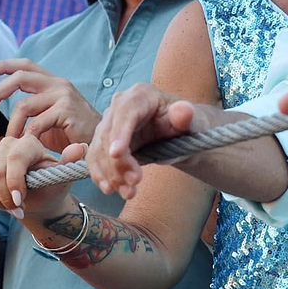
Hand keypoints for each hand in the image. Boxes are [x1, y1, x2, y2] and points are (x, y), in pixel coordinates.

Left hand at [0, 59, 98, 153]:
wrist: (100, 143)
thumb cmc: (72, 133)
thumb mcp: (49, 116)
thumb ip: (33, 108)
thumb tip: (4, 108)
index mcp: (53, 82)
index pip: (25, 65)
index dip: (4, 65)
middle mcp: (58, 84)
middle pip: (20, 77)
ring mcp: (63, 96)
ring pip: (24, 105)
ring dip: (11, 125)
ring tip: (8, 141)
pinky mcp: (67, 111)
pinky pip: (37, 123)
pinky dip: (27, 136)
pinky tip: (26, 146)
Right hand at [0, 134, 77, 220]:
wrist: (37, 196)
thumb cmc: (51, 186)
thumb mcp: (61, 178)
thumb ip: (68, 163)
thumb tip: (81, 147)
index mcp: (30, 142)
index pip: (15, 160)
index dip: (14, 183)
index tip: (18, 204)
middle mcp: (9, 142)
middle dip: (5, 197)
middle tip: (18, 210)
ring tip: (11, 206)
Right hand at [88, 84, 197, 199]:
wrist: (180, 135)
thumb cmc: (186, 126)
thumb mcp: (192, 121)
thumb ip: (186, 116)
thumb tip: (182, 110)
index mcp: (141, 95)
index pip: (125, 113)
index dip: (120, 134)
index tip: (117, 155)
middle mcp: (120, 105)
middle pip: (109, 133)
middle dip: (118, 162)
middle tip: (134, 183)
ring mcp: (110, 122)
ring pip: (99, 148)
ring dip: (111, 173)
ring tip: (128, 193)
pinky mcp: (104, 140)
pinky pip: (95, 157)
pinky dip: (100, 174)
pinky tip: (109, 189)